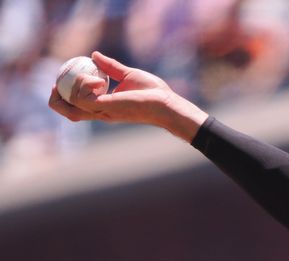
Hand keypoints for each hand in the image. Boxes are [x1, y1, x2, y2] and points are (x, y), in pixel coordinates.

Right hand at [48, 51, 207, 141]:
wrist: (166, 103)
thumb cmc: (153, 93)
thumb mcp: (128, 75)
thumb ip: (111, 67)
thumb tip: (94, 55)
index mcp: (103, 105)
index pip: (74, 106)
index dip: (63, 95)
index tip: (62, 79)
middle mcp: (100, 111)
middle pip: (66, 112)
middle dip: (56, 97)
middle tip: (58, 81)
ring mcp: (102, 111)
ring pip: (70, 103)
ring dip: (70, 85)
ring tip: (89, 76)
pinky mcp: (106, 107)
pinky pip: (82, 97)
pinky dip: (83, 84)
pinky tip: (98, 78)